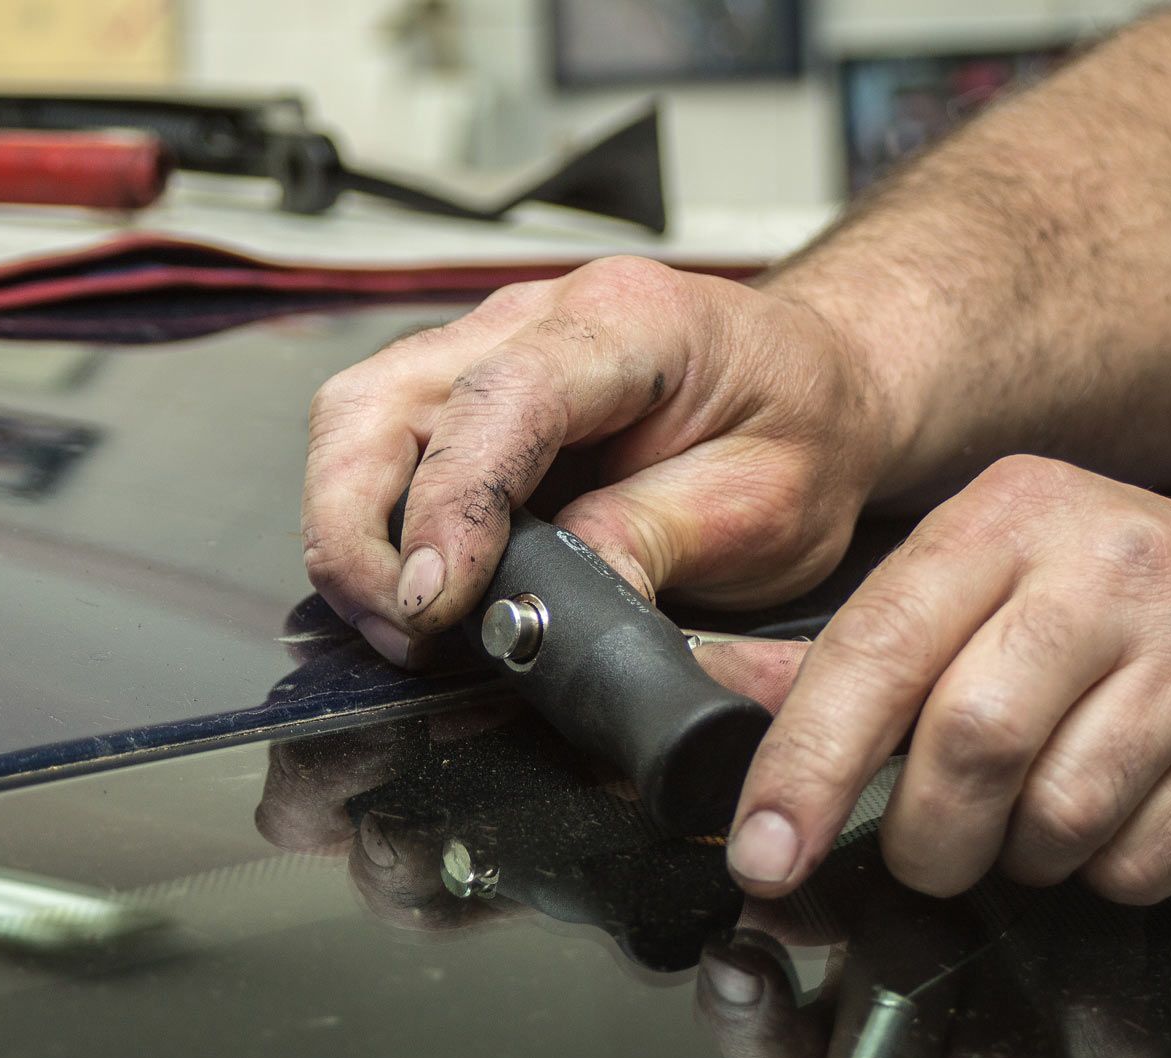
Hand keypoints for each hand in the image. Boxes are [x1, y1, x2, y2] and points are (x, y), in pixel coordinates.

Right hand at [302, 257, 896, 666]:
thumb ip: (652, 543)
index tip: (437, 600)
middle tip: (402, 630)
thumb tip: (543, 601)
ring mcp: (488, 346)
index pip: (497, 401)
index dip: (450, 505)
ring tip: (403, 624)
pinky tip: (412, 588)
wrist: (818, 388)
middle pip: (378, 402)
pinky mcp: (468, 392)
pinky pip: (381, 446)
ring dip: (351, 532)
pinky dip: (374, 524)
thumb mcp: (765, 507)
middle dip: (357, 529)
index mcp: (628, 320)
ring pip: (356, 421)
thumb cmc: (800, 430)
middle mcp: (536, 315)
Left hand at [726, 454, 1170, 902]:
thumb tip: (718, 690)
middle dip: (928, 837)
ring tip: (1045, 813)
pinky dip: (1108, 872)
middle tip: (932, 851)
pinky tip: (1127, 815)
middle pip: (968, 745)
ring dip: (1025, 856)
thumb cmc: (1130, 606)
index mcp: (1013, 515)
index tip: (765, 851)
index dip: (804, 763)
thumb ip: (857, 646)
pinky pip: (1141, 861)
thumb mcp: (988, 584)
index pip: (878, 647)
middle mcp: (1108, 565)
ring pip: (1056, 815)